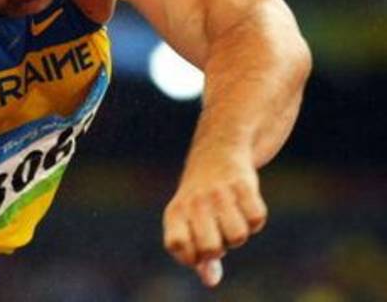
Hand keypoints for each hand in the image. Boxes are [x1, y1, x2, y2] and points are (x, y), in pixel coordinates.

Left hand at [162, 147, 267, 287]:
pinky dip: (254, 219)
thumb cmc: (200, 200)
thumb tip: (211, 281)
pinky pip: (257, 219)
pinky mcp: (242, 183)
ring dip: (239, 234)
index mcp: (175, 212)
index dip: (191, 256)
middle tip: (216, 232)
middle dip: (219, 248)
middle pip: (211, 249)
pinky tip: (244, 206)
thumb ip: (197, 257)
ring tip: (230, 218)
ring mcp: (218, 192)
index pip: (178, 247)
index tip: (197, 247)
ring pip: (238, 237)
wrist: (217, 151)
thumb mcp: (189, 224)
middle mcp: (194, 201)